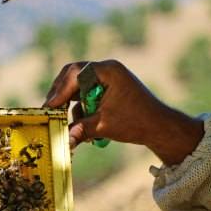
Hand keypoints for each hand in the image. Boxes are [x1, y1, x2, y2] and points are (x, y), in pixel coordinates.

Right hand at [42, 59, 203, 164]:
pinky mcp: (109, 89)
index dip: (59, 90)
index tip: (50, 107)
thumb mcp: (104, 126)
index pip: (75, 73)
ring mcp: (108, 78)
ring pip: (78, 86)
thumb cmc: (136, 122)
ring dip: (73, 105)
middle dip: (61, 95)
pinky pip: (87, 94)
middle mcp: (107, 70)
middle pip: (73, 76)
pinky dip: (82, 108)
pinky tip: (84, 124)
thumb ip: (80, 129)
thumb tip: (62, 140)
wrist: (160, 127)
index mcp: (108, 70)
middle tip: (50, 111)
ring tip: (70, 123)